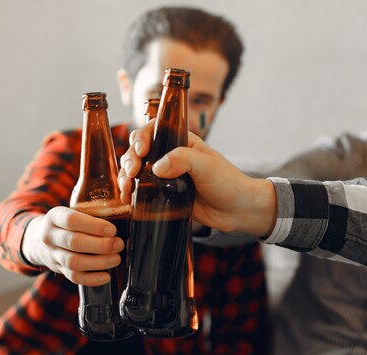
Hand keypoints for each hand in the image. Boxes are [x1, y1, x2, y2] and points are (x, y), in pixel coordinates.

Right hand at [21, 206, 123, 285]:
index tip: (112, 230)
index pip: (72, 220)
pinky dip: (92, 279)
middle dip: (101, 245)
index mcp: (54, 216)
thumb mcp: (72, 210)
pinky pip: (74, 277)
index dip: (94, 226)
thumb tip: (124, 215)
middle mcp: (49, 236)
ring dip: (99, 262)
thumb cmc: (67, 223)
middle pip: (74, 242)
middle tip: (119, 244)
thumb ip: (91, 212)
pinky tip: (106, 276)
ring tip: (116, 259)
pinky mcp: (58, 269)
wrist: (38, 239)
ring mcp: (52, 255)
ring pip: (74, 262)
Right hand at [118, 121, 277, 237]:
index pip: (153, 131)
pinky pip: (142, 192)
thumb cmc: (229, 183)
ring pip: (137, 172)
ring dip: (126, 177)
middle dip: (130, 159)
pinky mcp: (165, 197)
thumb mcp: (208, 166)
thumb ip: (184, 160)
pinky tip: (127, 198)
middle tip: (132, 172)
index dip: (141, 138)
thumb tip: (157, 167)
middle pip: (139, 151)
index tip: (140, 151)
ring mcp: (166, 178)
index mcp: (182, 142)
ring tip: (127, 187)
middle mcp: (171, 158)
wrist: (240, 211)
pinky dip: (131, 193)